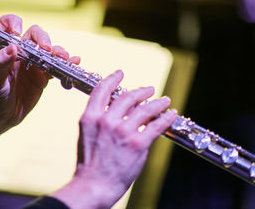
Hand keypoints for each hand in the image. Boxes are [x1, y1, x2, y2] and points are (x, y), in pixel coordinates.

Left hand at [0, 14, 79, 132]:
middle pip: (35, 34)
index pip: (8, 25)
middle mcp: (20, 52)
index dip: (14, 23)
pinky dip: (67, 63)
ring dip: (58, 51)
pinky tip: (74, 62)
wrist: (2, 118)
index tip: (18, 32)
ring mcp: (33, 63)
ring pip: (49, 49)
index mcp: (4, 49)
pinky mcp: (43, 76)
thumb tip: (11, 47)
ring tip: (64, 58)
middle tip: (47, 50)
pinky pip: (57, 65)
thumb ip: (0, 65)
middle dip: (43, 38)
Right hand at [52, 70, 176, 208]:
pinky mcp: (137, 143)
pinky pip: (157, 125)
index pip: (102, 90)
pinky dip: (166, 117)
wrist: (93, 184)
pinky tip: (171, 114)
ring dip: (157, 102)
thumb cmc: (89, 163)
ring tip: (164, 100)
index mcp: (90, 117)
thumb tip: (115, 110)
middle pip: (127, 96)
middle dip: (140, 91)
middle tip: (149, 89)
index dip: (112, 79)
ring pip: (145, 108)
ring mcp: (123, 131)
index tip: (120, 73)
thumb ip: (99, 120)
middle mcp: (106, 120)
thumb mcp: (87, 135)